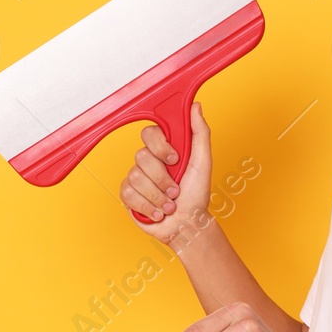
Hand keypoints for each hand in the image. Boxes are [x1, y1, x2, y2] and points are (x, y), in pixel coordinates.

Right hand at [121, 102, 212, 240]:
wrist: (187, 224)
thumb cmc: (197, 195)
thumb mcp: (203, 162)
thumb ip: (200, 133)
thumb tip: (196, 106)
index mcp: (164, 150)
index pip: (149, 133)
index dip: (160, 147)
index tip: (175, 159)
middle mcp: (148, 161)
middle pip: (141, 157)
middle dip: (163, 179)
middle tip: (176, 190)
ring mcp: (136, 177)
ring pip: (136, 178)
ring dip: (159, 197)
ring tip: (170, 205)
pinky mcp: (128, 195)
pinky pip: (129, 194)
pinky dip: (148, 207)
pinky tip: (158, 212)